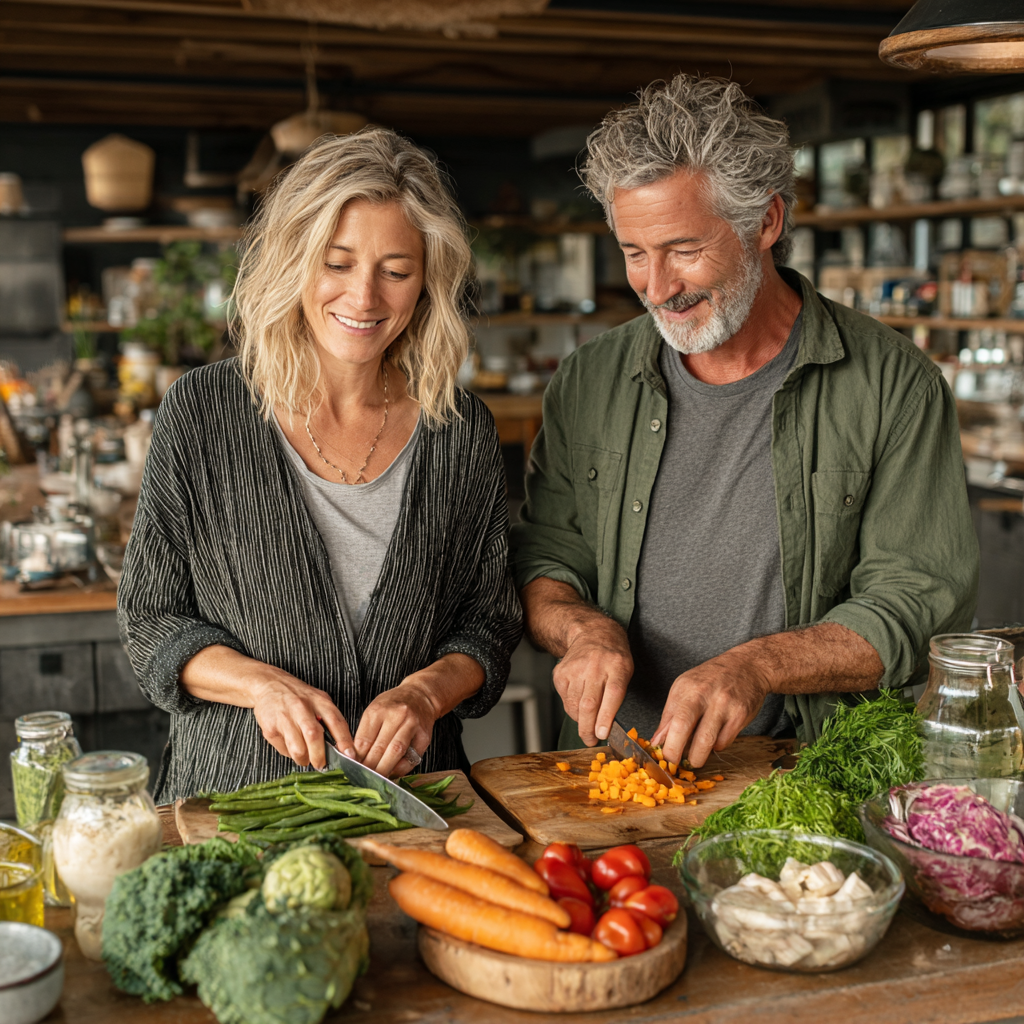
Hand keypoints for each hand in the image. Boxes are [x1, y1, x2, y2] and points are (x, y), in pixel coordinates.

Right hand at [249, 666, 353, 770]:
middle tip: (321, 765)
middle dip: (320, 757)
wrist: (269, 684)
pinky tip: (291, 746)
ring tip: (305, 759)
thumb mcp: (318, 700)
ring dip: (304, 759)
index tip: (350, 755)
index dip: (344, 741)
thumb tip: (340, 747)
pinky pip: (283, 749)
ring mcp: (285, 717)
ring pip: (298, 748)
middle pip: (314, 736)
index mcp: (319, 701)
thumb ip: (329, 719)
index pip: (336, 722)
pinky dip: (289, 754)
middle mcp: (302, 708)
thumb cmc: (298, 696)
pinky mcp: (270, 728)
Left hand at [354, 677, 437, 777]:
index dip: (357, 758)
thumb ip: (365, 733)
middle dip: (369, 766)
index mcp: (378, 710)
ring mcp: (412, 725)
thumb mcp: (375, 711)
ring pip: (396, 752)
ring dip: (384, 769)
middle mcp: (396, 715)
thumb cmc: (393, 705)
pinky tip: (393, 772)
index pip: (364, 740)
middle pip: (379, 748)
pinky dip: (401, 769)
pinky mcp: (424, 735)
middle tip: (362, 778)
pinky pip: (411, 757)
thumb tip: (355, 759)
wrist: (420, 695)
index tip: (352, 768)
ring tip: (377, 778)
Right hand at [552, 619, 632, 745]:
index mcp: (617, 666)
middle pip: (589, 704)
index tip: (603, 734)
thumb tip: (607, 727)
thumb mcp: (626, 671)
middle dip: (588, 729)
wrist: (592, 634)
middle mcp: (595, 666)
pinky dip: (572, 709)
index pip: (612, 694)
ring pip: (574, 705)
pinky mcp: (560, 673)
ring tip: (587, 725)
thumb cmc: (613, 658)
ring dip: (580, 721)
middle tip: (590, 741)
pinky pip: (565, 700)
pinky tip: (579, 704)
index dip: (606, 716)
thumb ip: (619, 696)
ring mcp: (575, 669)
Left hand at [650, 654, 769, 767]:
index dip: (666, 745)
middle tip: (676, 764)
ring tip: (695, 758)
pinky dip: (716, 747)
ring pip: (707, 742)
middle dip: (677, 753)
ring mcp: (724, 704)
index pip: (670, 721)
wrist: (746, 666)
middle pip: (684, 729)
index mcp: (686, 688)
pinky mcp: (741, 714)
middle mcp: (704, 694)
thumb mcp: (685, 689)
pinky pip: (725, 741)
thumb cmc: (711, 680)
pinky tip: (714, 740)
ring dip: (698, 757)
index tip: (663, 758)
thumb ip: (670, 716)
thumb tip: (656, 743)